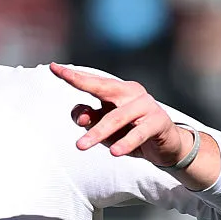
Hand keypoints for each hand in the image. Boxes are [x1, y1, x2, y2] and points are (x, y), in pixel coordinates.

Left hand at [49, 63, 191, 166]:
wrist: (166, 146)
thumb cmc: (130, 132)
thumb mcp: (105, 127)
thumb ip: (90, 119)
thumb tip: (80, 116)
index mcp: (117, 90)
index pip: (92, 81)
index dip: (73, 75)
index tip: (53, 67)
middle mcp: (131, 92)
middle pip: (104, 87)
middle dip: (83, 82)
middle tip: (64, 77)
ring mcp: (146, 105)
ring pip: (117, 117)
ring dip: (98, 132)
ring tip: (81, 145)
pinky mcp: (158, 122)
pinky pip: (139, 133)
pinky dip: (126, 142)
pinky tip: (115, 152)